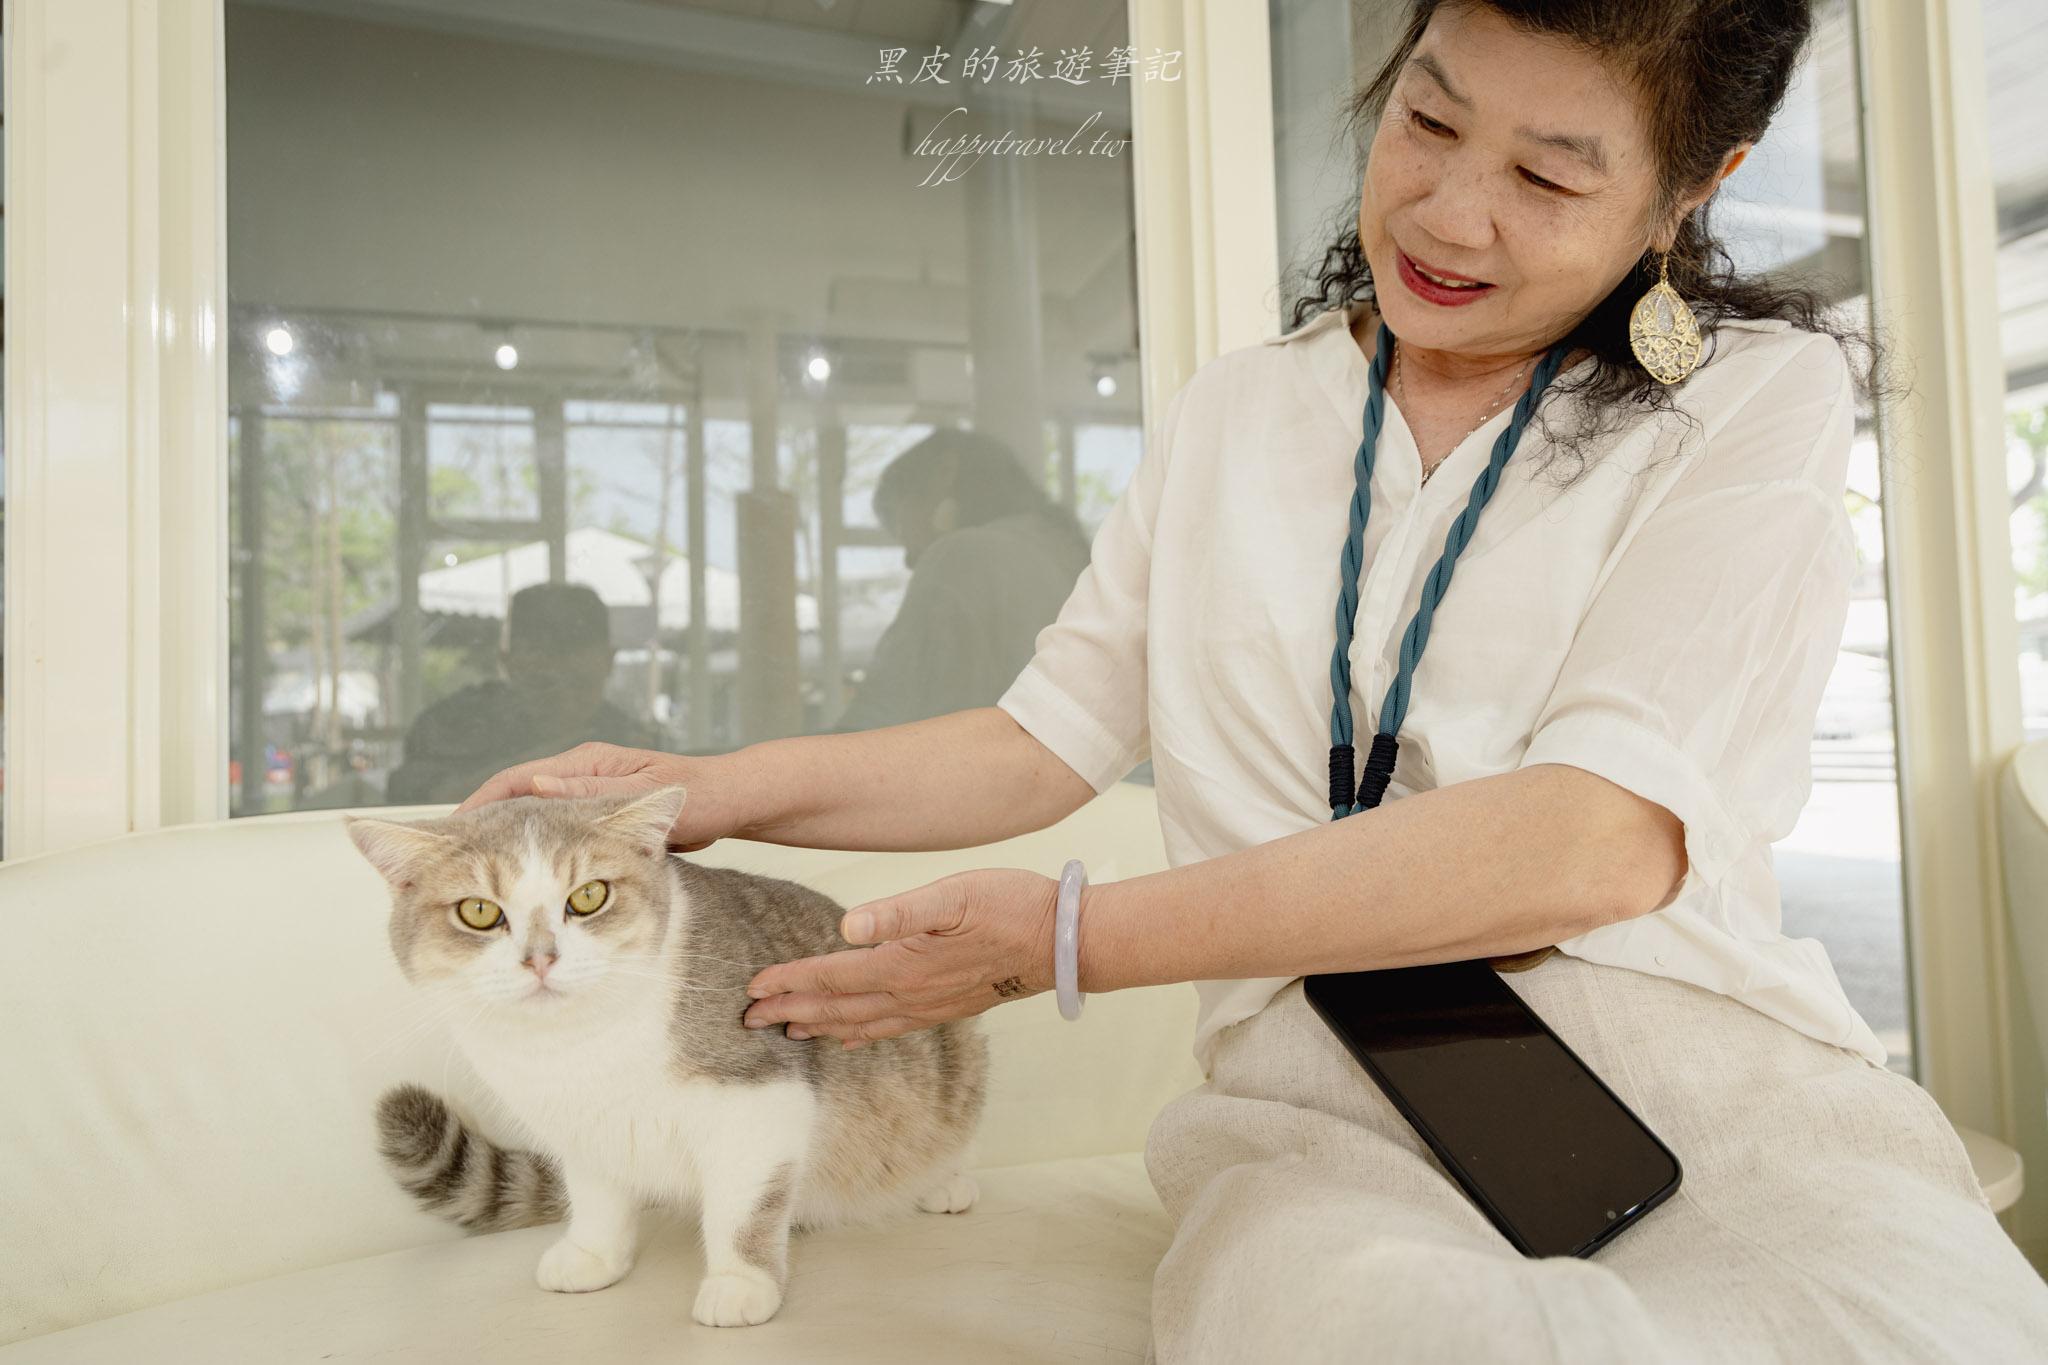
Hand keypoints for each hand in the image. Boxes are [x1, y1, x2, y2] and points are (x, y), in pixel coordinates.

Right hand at [453, 742, 740, 852]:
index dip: (479, 805)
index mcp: (586, 764)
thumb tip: (537, 783)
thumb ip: (596, 793)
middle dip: (479, 829)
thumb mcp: (651, 794)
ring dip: (502, 844)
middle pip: (514, 801)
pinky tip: (515, 884)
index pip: (515, 780)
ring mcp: (588, 799)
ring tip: (467, 877)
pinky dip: (531, 856)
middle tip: (445, 863)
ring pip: (531, 822)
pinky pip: (554, 837)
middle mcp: (581, 777)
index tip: (451, 832)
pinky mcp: (598, 822)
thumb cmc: (704, 795)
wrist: (735, 803)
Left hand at [741, 869, 1058, 1048]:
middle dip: (791, 1011)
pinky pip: (890, 1029)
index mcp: (904, 964)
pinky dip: (860, 1035)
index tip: (752, 989)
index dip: (789, 982)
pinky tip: (850, 1038)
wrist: (1064, 941)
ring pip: (860, 1024)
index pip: (832, 977)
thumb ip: (899, 912)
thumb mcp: (955, 894)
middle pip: (837, 1008)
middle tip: (748, 1021)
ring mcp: (929, 1006)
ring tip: (786, 1031)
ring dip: (819, 1027)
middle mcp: (911, 994)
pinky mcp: (947, 1007)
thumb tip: (847, 926)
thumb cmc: (1011, 906)